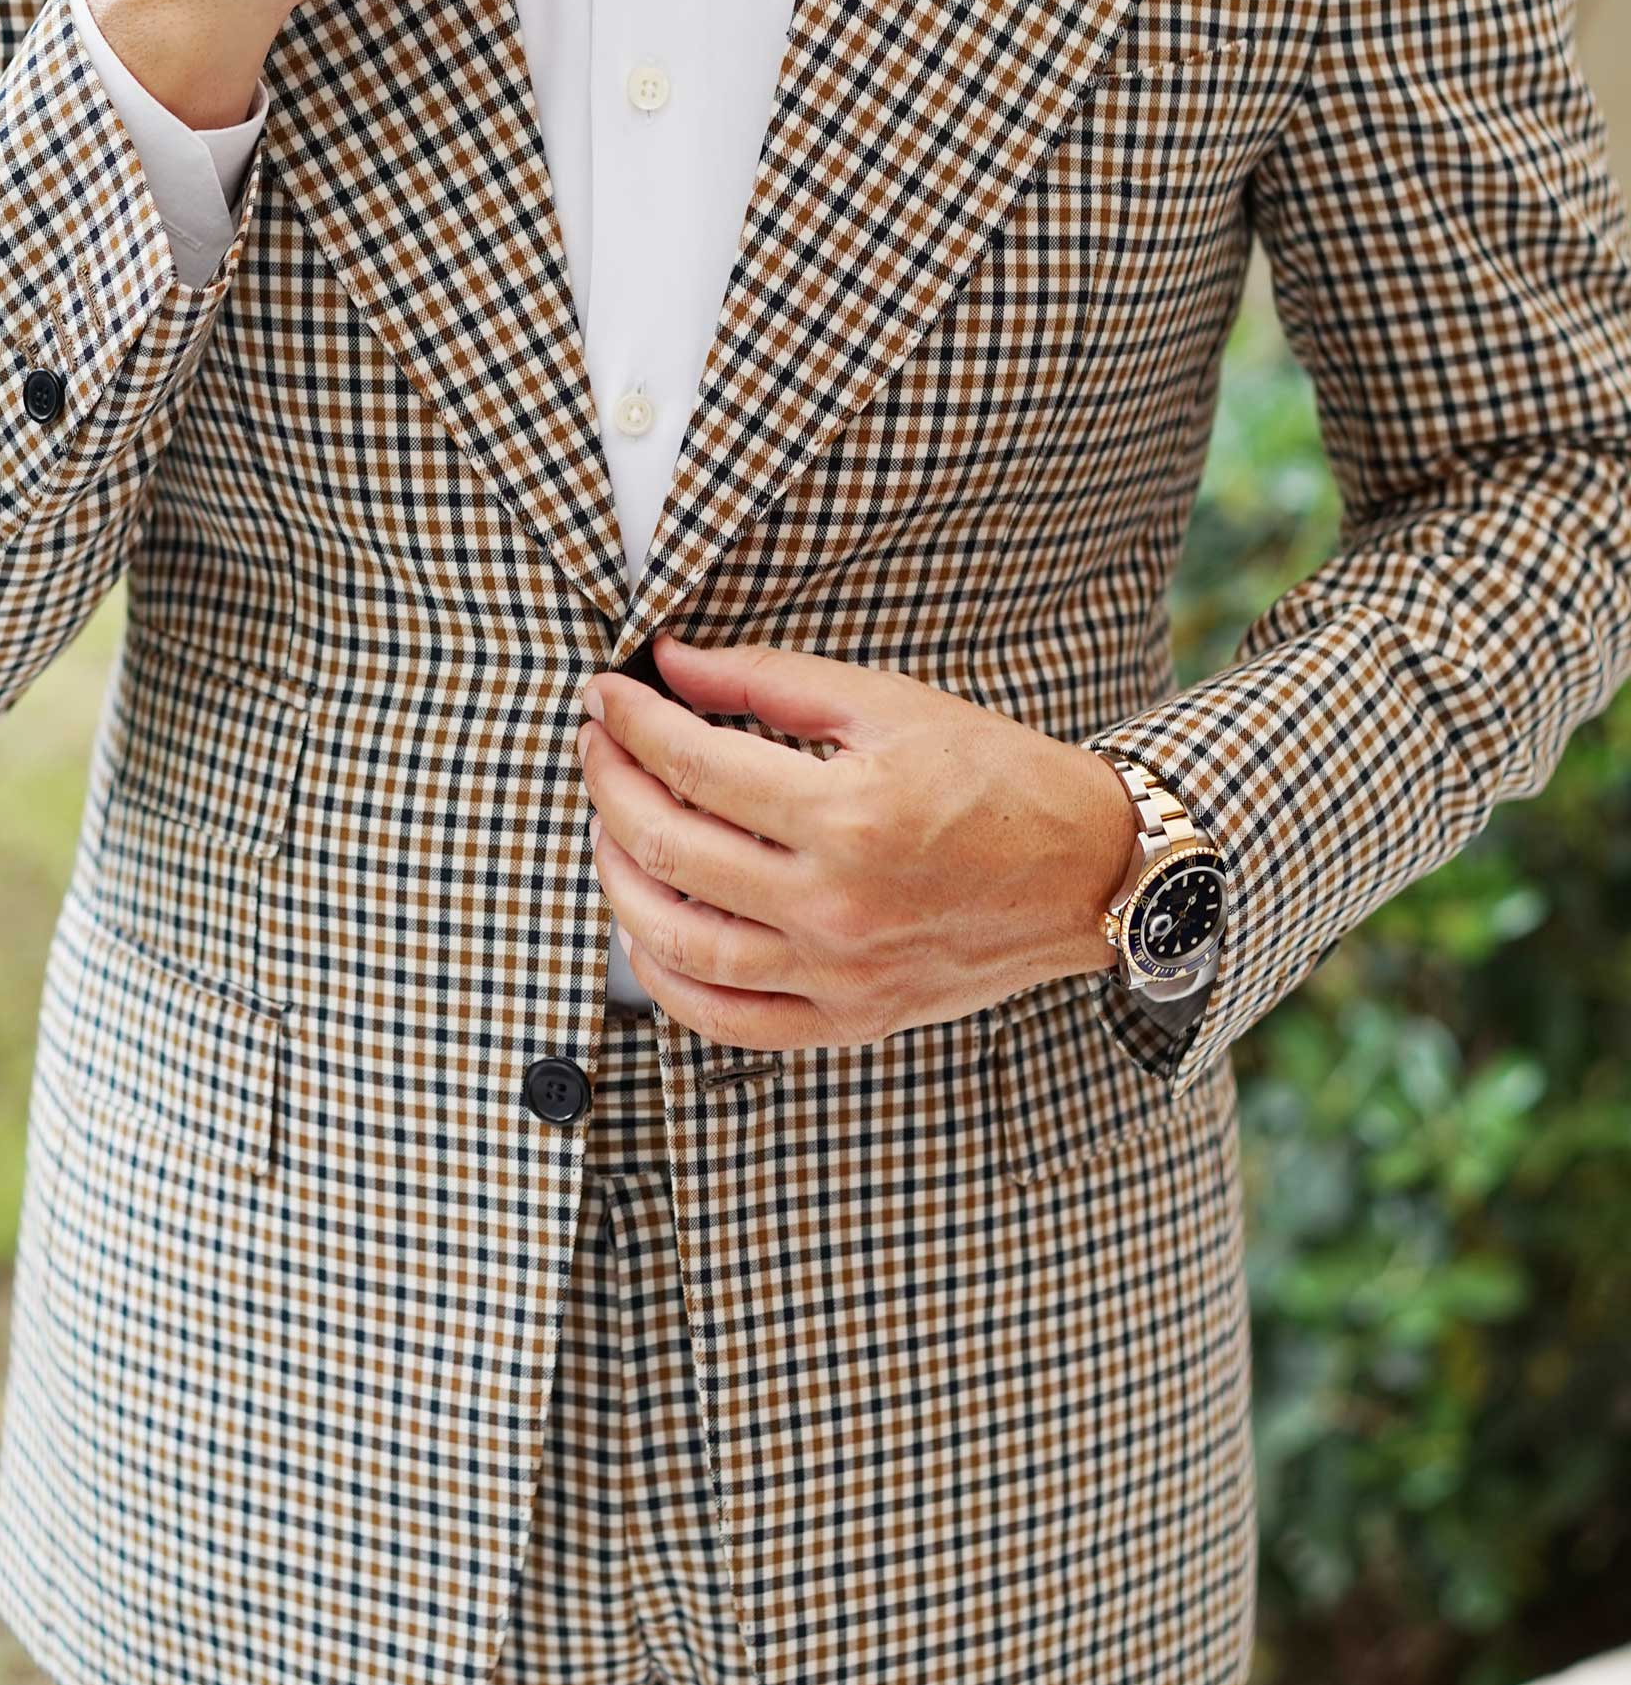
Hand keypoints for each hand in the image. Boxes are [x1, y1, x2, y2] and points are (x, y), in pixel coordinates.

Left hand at [574, 633, 1143, 1049]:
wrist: (1086, 870)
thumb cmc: (997, 779)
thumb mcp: (888, 704)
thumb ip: (768, 681)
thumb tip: (670, 665)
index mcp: (850, 813)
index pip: (694, 764)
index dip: (631, 723)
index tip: (606, 696)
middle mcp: (838, 902)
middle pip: (671, 848)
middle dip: (610, 787)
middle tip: (598, 749)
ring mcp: (840, 972)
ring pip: (679, 943)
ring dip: (620, 880)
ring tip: (611, 830)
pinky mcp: (849, 1019)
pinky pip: (726, 1019)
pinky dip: (666, 979)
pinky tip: (646, 930)